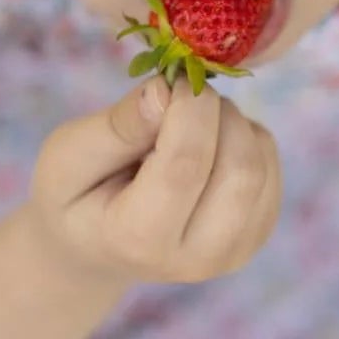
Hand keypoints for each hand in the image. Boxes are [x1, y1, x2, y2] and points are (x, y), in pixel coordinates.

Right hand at [28, 75, 282, 287]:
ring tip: (187, 126)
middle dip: (216, 112)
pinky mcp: (257, 234)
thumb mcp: (68, 155)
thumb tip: (166, 90)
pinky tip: (206, 146)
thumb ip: (116, 126)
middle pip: (240, 169)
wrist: (96, 247)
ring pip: (261, 161)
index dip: (188, 107)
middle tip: (180, 98)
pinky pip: (270, 163)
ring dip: (231, 122)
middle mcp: (196, 257)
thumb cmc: (76, 196)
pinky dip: (244, 137)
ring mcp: (234, 252)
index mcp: (138, 240)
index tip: (169, 81)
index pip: (186, 164)